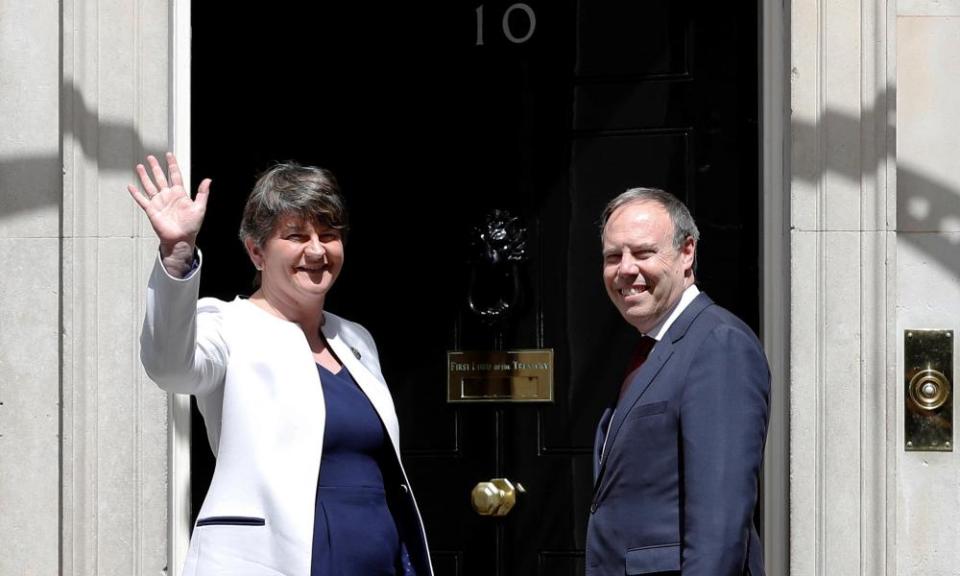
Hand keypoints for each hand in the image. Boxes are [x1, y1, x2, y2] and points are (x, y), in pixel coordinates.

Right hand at [128, 153, 210, 273]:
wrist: (181, 238)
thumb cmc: (191, 226)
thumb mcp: (200, 208)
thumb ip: (203, 193)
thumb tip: (208, 180)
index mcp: (179, 194)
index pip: (175, 175)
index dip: (172, 165)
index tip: (169, 156)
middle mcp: (168, 196)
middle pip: (160, 177)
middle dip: (155, 167)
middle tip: (151, 157)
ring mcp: (159, 202)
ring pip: (150, 185)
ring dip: (144, 176)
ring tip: (140, 166)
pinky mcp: (151, 210)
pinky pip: (142, 200)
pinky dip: (136, 193)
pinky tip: (131, 186)